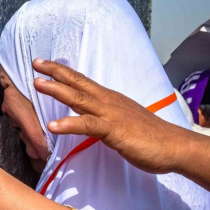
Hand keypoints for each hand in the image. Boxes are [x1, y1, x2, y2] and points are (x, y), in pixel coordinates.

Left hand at [31, 58, 182, 173]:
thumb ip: (101, 116)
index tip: (44, 63)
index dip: (63, 72)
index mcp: (109, 99)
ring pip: (79, 99)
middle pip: (77, 83)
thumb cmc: (148, 136)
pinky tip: (52, 126)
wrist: (174, 146)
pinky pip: (87, 125)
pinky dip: (68, 124)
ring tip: (37, 84)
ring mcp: (110, 114)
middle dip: (55, 72)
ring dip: (57, 90)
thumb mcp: (119, 121)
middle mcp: (108, 102)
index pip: (82, 81)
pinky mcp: (114, 130)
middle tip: (36, 63)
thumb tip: (84, 114)